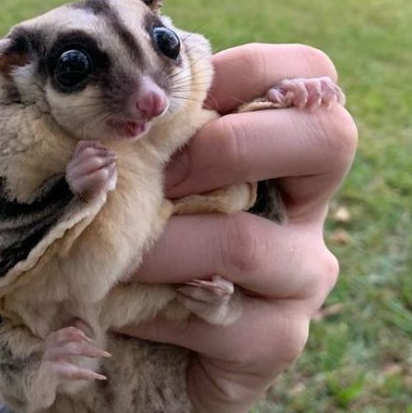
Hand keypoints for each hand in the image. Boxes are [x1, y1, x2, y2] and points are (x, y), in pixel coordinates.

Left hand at [120, 43, 356, 412]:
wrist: (126, 343)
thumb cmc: (126, 231)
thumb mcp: (130, 166)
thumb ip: (130, 123)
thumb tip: (82, 79)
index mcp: (279, 142)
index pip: (309, 74)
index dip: (249, 69)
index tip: (170, 98)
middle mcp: (306, 201)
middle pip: (330, 137)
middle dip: (228, 146)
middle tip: (159, 176)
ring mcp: (303, 272)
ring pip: (247, 241)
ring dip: (159, 244)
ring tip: (106, 255)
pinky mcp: (279, 338)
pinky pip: (221, 316)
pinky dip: (154, 308)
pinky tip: (120, 311)